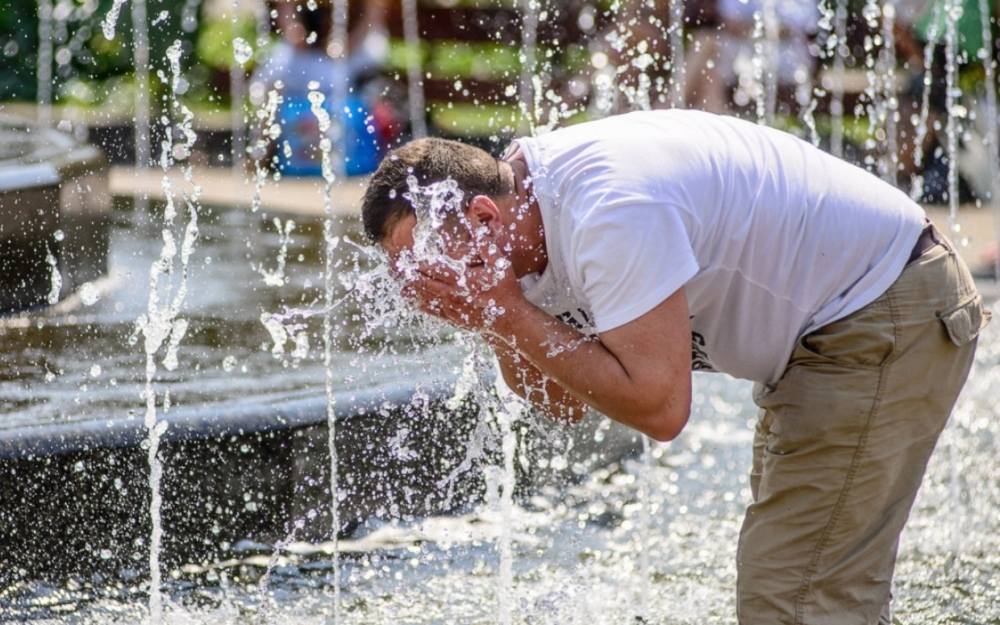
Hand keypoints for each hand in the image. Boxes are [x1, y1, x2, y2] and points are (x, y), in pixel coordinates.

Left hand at [401, 222, 523, 334]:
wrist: (510, 321)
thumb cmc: (506, 290)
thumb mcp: (499, 264)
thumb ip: (485, 243)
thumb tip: (473, 222)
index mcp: (462, 279)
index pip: (433, 268)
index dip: (417, 261)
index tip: (406, 254)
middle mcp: (452, 294)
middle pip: (422, 282)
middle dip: (407, 273)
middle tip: (393, 265)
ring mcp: (450, 308)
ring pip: (423, 297)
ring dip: (409, 287)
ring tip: (396, 279)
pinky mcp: (451, 318)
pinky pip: (429, 310)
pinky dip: (417, 302)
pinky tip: (409, 297)